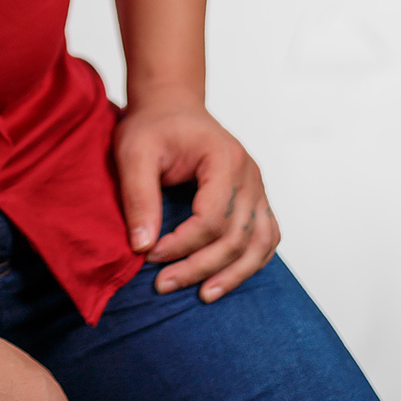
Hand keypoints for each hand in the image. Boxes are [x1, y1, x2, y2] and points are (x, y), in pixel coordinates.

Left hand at [114, 97, 279, 301]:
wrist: (171, 105)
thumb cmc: (153, 125)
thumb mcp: (134, 152)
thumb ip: (139, 196)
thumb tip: (142, 246)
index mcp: (225, 158)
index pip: (212, 218)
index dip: (182, 244)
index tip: (149, 255)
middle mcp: (250, 175)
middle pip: (236, 236)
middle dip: (200, 266)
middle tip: (163, 285)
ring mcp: (257, 188)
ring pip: (259, 243)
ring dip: (234, 274)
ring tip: (204, 295)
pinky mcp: (255, 198)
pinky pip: (266, 236)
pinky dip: (252, 261)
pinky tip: (227, 278)